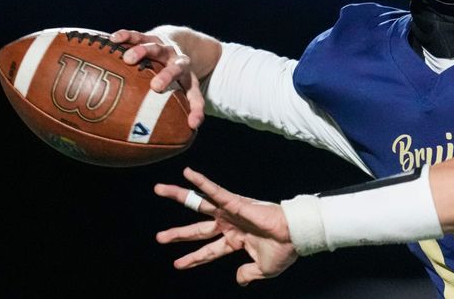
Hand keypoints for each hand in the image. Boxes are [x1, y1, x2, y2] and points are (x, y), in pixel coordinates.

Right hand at [110, 29, 204, 128]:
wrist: (177, 41)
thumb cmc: (171, 78)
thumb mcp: (173, 95)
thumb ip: (163, 116)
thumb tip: (145, 145)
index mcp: (188, 80)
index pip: (195, 96)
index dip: (196, 109)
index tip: (193, 124)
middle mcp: (178, 62)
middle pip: (177, 68)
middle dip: (167, 76)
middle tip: (155, 87)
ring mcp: (164, 48)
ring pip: (156, 47)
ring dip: (144, 52)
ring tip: (128, 58)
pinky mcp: (150, 36)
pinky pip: (138, 35)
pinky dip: (127, 36)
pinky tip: (114, 39)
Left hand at [154, 167, 298, 285]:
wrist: (295, 236)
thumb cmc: (283, 250)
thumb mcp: (263, 270)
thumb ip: (248, 274)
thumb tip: (239, 279)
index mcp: (236, 240)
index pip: (209, 250)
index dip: (193, 258)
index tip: (178, 263)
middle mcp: (229, 224)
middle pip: (197, 229)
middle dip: (177, 234)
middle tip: (159, 237)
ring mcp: (230, 212)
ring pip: (199, 203)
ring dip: (179, 196)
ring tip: (158, 189)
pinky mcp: (235, 202)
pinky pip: (215, 190)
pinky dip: (201, 181)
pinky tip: (186, 173)